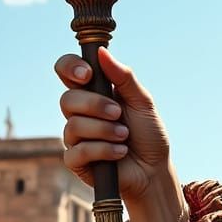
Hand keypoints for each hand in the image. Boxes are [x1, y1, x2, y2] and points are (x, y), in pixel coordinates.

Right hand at [56, 48, 172, 205]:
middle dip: (95, 105)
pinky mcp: (77, 161)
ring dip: (104, 130)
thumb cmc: (149, 135)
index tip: (88, 74)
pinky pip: (77, 151)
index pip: (66, 71)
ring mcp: (76, 137)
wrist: (155, 169)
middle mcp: (80, 113)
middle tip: (118, 113)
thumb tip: (102, 52)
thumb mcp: (143, 103)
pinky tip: (120, 152)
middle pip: (67, 99)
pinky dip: (103, 150)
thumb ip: (124, 78)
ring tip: (124, 136)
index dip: (70, 68)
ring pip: (73, 126)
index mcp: (93, 93)